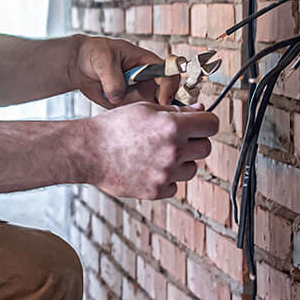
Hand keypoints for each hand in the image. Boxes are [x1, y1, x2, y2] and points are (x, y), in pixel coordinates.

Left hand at [69, 35, 179, 107]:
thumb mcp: (103, 60)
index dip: (169, 88)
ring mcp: (137, 94)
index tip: (162, 101)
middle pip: (166, 97)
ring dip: (142, 115)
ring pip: (149, 109)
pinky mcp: (126, 105)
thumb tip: (117, 97)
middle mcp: (147, 81)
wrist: (79, 64)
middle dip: (161, 108)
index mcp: (148, 63)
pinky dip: (128, 120)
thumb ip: (112, 79)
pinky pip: (133, 116)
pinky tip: (118, 116)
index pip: (169, 75)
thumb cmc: (95, 53)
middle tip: (148, 115)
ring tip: (124, 111)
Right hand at [85, 102, 219, 199]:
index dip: (205, 122)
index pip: (211, 124)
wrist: (87, 152)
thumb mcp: (144, 109)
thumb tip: (199, 112)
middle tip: (173, 140)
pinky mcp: (156, 191)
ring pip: (191, 169)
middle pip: (205, 148)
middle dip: (193, 142)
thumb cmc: (112, 128)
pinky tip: (147, 168)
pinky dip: (165, 179)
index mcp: (172, 127)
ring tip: (155, 155)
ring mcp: (165, 173)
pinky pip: (174, 186)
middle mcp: (173, 151)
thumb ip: (175, 111)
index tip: (199, 125)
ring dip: (180, 163)